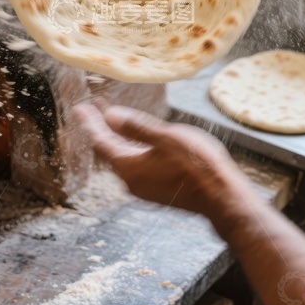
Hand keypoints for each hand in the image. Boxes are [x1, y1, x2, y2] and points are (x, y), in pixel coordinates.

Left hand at [73, 103, 246, 217]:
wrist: (223, 197)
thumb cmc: (197, 166)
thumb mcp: (165, 138)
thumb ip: (136, 127)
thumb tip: (109, 116)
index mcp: (129, 167)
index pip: (101, 141)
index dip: (91, 122)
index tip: (81, 107)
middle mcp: (132, 181)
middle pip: (109, 150)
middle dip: (102, 127)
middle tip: (95, 108)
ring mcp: (145, 188)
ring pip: (123, 158)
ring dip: (117, 137)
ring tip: (115, 119)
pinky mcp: (157, 190)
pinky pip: (136, 165)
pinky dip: (131, 148)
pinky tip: (139, 139)